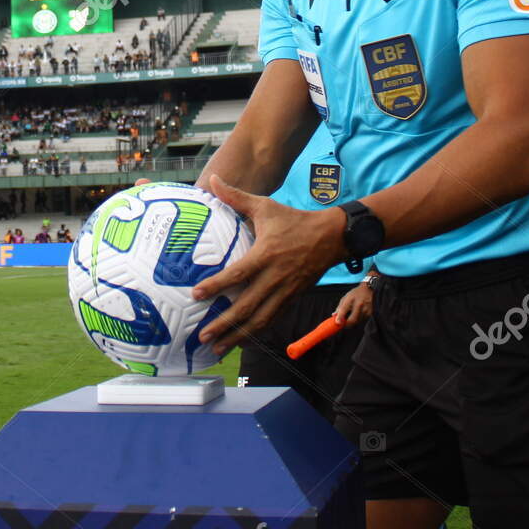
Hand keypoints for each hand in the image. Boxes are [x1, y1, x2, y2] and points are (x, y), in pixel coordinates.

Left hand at [191, 174, 345, 353]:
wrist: (332, 236)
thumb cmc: (293, 220)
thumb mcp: (265, 205)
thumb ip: (236, 197)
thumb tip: (211, 180)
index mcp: (266, 254)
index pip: (238, 274)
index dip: (217, 286)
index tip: (196, 295)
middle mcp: (275, 277)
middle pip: (247, 306)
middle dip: (224, 324)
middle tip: (202, 337)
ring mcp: (285, 291)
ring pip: (260, 319)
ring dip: (238, 336)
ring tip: (217, 348)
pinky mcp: (292, 299)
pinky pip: (272, 319)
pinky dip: (256, 332)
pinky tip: (241, 342)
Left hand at [333, 280, 375, 327]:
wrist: (367, 290)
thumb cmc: (355, 294)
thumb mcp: (345, 298)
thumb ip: (339, 308)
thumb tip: (334, 316)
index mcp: (351, 299)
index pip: (344, 309)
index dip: (340, 317)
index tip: (337, 323)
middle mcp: (359, 305)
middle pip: (352, 320)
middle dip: (346, 324)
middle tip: (342, 324)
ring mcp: (365, 310)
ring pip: (356, 322)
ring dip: (351, 323)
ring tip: (348, 318)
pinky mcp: (369, 314)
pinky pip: (361, 321)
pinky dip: (356, 321)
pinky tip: (355, 316)